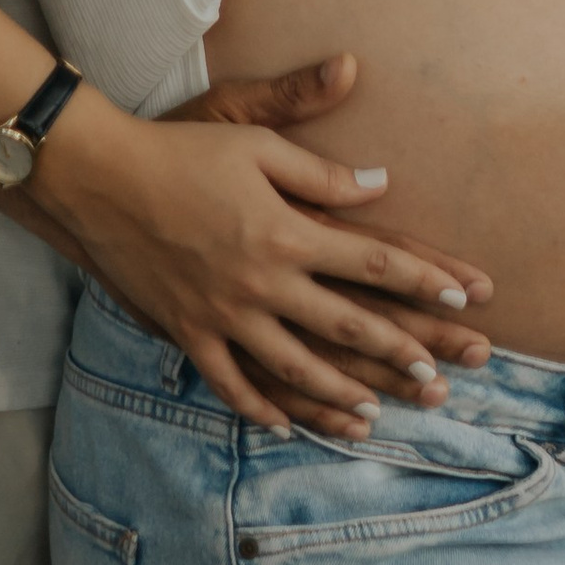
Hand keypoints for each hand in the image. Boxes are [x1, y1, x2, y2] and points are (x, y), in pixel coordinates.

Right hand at [173, 52, 492, 433]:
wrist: (100, 179)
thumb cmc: (182, 149)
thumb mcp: (255, 141)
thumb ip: (321, 171)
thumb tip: (380, 184)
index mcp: (286, 231)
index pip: (371, 261)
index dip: (422, 279)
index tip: (463, 295)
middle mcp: (262, 282)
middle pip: (346, 325)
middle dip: (399, 353)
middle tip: (439, 376)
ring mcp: (224, 315)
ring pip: (294, 367)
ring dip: (340, 393)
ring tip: (376, 412)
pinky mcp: (188, 332)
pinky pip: (229, 382)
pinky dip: (259, 407)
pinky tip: (286, 423)